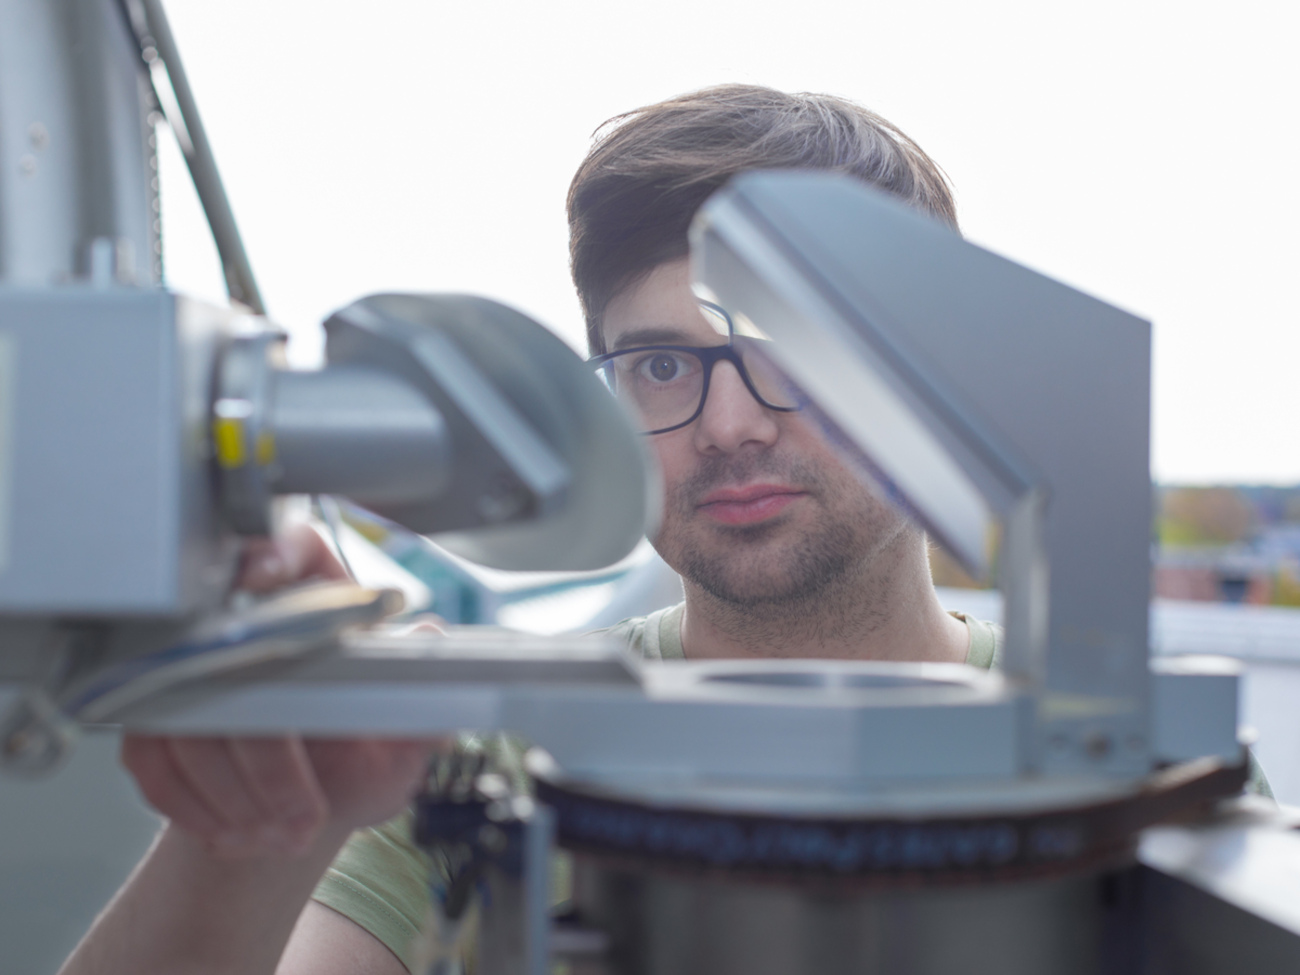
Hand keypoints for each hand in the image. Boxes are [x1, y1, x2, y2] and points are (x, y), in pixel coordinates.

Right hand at [122, 521, 441, 858]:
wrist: (296, 821)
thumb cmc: (356, 766)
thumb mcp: (404, 745)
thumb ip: (421, 703)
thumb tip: (431, 639)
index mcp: (328, 611)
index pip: (299, 550)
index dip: (278, 553)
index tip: (269, 575)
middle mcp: (255, 628)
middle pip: (238, 659)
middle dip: (271, 764)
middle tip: (302, 817)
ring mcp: (194, 670)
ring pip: (193, 720)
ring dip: (237, 796)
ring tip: (281, 836)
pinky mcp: (152, 716)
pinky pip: (155, 757)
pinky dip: (196, 806)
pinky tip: (234, 833)